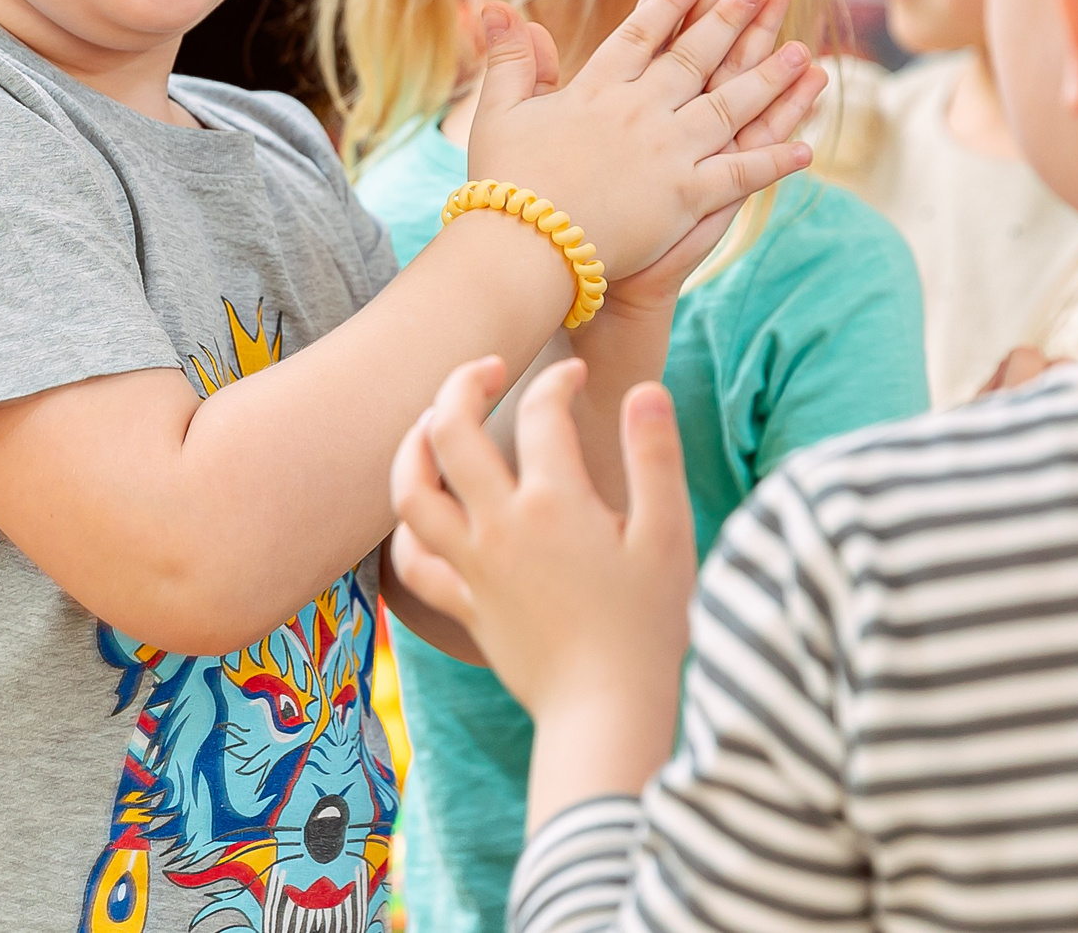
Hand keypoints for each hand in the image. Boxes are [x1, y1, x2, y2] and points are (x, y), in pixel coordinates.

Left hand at [389, 357, 696, 739]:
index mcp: (556, 501)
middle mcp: (501, 526)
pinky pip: (413, 562)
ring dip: (412, 446)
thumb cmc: (649, 624)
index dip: (558, 381)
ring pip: (410, 493)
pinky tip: (422, 512)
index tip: (576, 378)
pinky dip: (409, 529)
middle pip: (449, 431)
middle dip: (463, 383)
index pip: (542, 411)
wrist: (607, 711)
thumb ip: (655, 457)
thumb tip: (646, 389)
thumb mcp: (668, 534)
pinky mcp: (465, 606)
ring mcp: (475, 568)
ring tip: (431, 422)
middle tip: (489, 367)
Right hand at [463, 0, 816, 278]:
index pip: (641, 32)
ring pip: (731, 104)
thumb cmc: (505, 185)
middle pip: (696, 55)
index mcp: (596, 89)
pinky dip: (775, 161)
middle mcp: (640, 110)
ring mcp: (669, 152)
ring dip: (769, 77)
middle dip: (733, 17)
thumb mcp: (499, 114)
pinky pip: (742, 173)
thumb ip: (509, 60)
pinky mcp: (687, 197)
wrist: (523, 249)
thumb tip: (495, 6)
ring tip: (802, 51)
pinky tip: (806, 148)